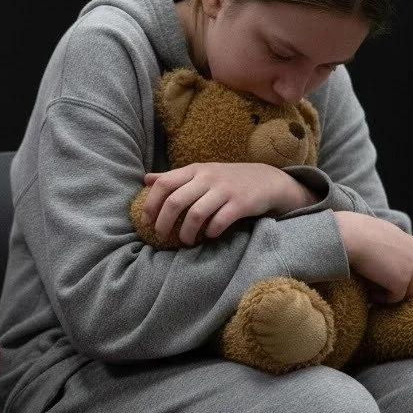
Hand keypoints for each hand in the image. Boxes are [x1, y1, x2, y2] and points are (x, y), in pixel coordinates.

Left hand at [142, 163, 315, 245]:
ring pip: (195, 215)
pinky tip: (208, 235)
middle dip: (163, 223)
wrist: (266, 180)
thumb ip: (173, 177)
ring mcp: (225, 190)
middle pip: (175, 201)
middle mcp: (207, 178)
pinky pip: (219, 222)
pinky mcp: (241, 203)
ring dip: (186, 233)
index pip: (164, 184)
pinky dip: (210, 232)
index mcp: (194, 170)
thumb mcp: (200, 173)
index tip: (145, 222)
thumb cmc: (226, 179)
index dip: (151, 204)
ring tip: (185, 241)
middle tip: (161, 236)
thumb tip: (145, 179)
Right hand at [334, 211, 412, 302]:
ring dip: (393, 295)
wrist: (354, 237)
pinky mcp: (401, 281)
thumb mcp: (385, 235)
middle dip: (405, 288)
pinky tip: (371, 294)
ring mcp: (412, 270)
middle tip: (385, 290)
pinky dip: (383, 299)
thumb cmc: (361, 234)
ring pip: (409, 293)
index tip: (395, 281)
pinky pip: (396, 298)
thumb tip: (389, 257)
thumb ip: (395, 246)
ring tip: (375, 293)